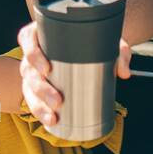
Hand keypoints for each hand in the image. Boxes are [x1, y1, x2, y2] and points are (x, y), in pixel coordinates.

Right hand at [16, 20, 130, 127]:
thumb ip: (119, 51)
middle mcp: (35, 52)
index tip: (47, 68)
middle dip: (41, 88)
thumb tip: (124, 72)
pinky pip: (32, 99)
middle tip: (58, 100)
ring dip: (38, 104)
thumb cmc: (92, 40)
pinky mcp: (37, 86)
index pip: (28, 38)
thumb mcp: (106, 40)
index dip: (32, 53)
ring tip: (53, 115)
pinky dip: (40, 111)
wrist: (91, 47)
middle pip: (28, 69)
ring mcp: (34, 70)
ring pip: (28, 87)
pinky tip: (50, 121)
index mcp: (43, 33)